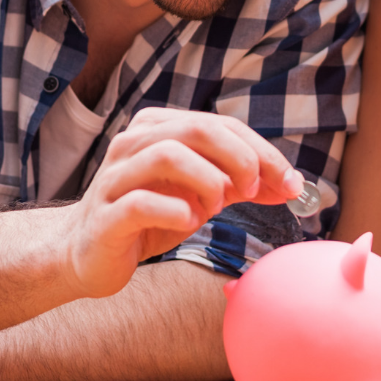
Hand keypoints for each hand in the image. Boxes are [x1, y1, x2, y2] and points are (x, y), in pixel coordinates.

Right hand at [66, 108, 303, 297]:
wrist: (89, 255)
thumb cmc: (149, 218)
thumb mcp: (201, 196)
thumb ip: (240, 184)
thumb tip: (291, 185)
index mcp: (158, 129)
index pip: (220, 124)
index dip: (262, 151)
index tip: (291, 183)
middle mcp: (133, 143)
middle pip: (197, 130)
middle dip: (240, 159)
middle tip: (255, 190)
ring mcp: (115, 177)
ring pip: (168, 155)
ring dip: (207, 181)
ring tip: (215, 207)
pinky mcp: (106, 214)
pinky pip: (142, 202)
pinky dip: (176, 211)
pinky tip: (188, 222)